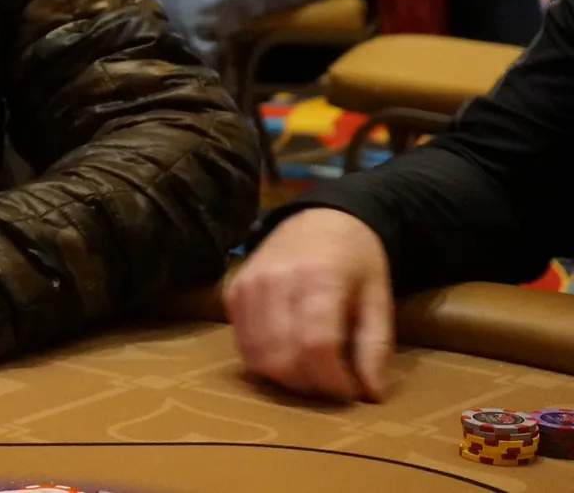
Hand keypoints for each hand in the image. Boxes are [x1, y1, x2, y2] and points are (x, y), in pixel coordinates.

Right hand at [224, 208, 394, 401]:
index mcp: (319, 278)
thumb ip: (375, 345)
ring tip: (311, 371)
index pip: (316, 345)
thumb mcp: (379, 298)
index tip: (350, 391)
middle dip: (311, 385)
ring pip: (258, 357)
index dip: (333, 380)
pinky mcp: (233, 293)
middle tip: (331, 382)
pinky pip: (242, 345)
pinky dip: (265, 361)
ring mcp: (248, 286)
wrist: (318, 219)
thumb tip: (370, 394)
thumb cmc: (355, 260)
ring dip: (287, 378)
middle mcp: (275, 281)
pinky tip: (288, 353)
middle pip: (283, 358)